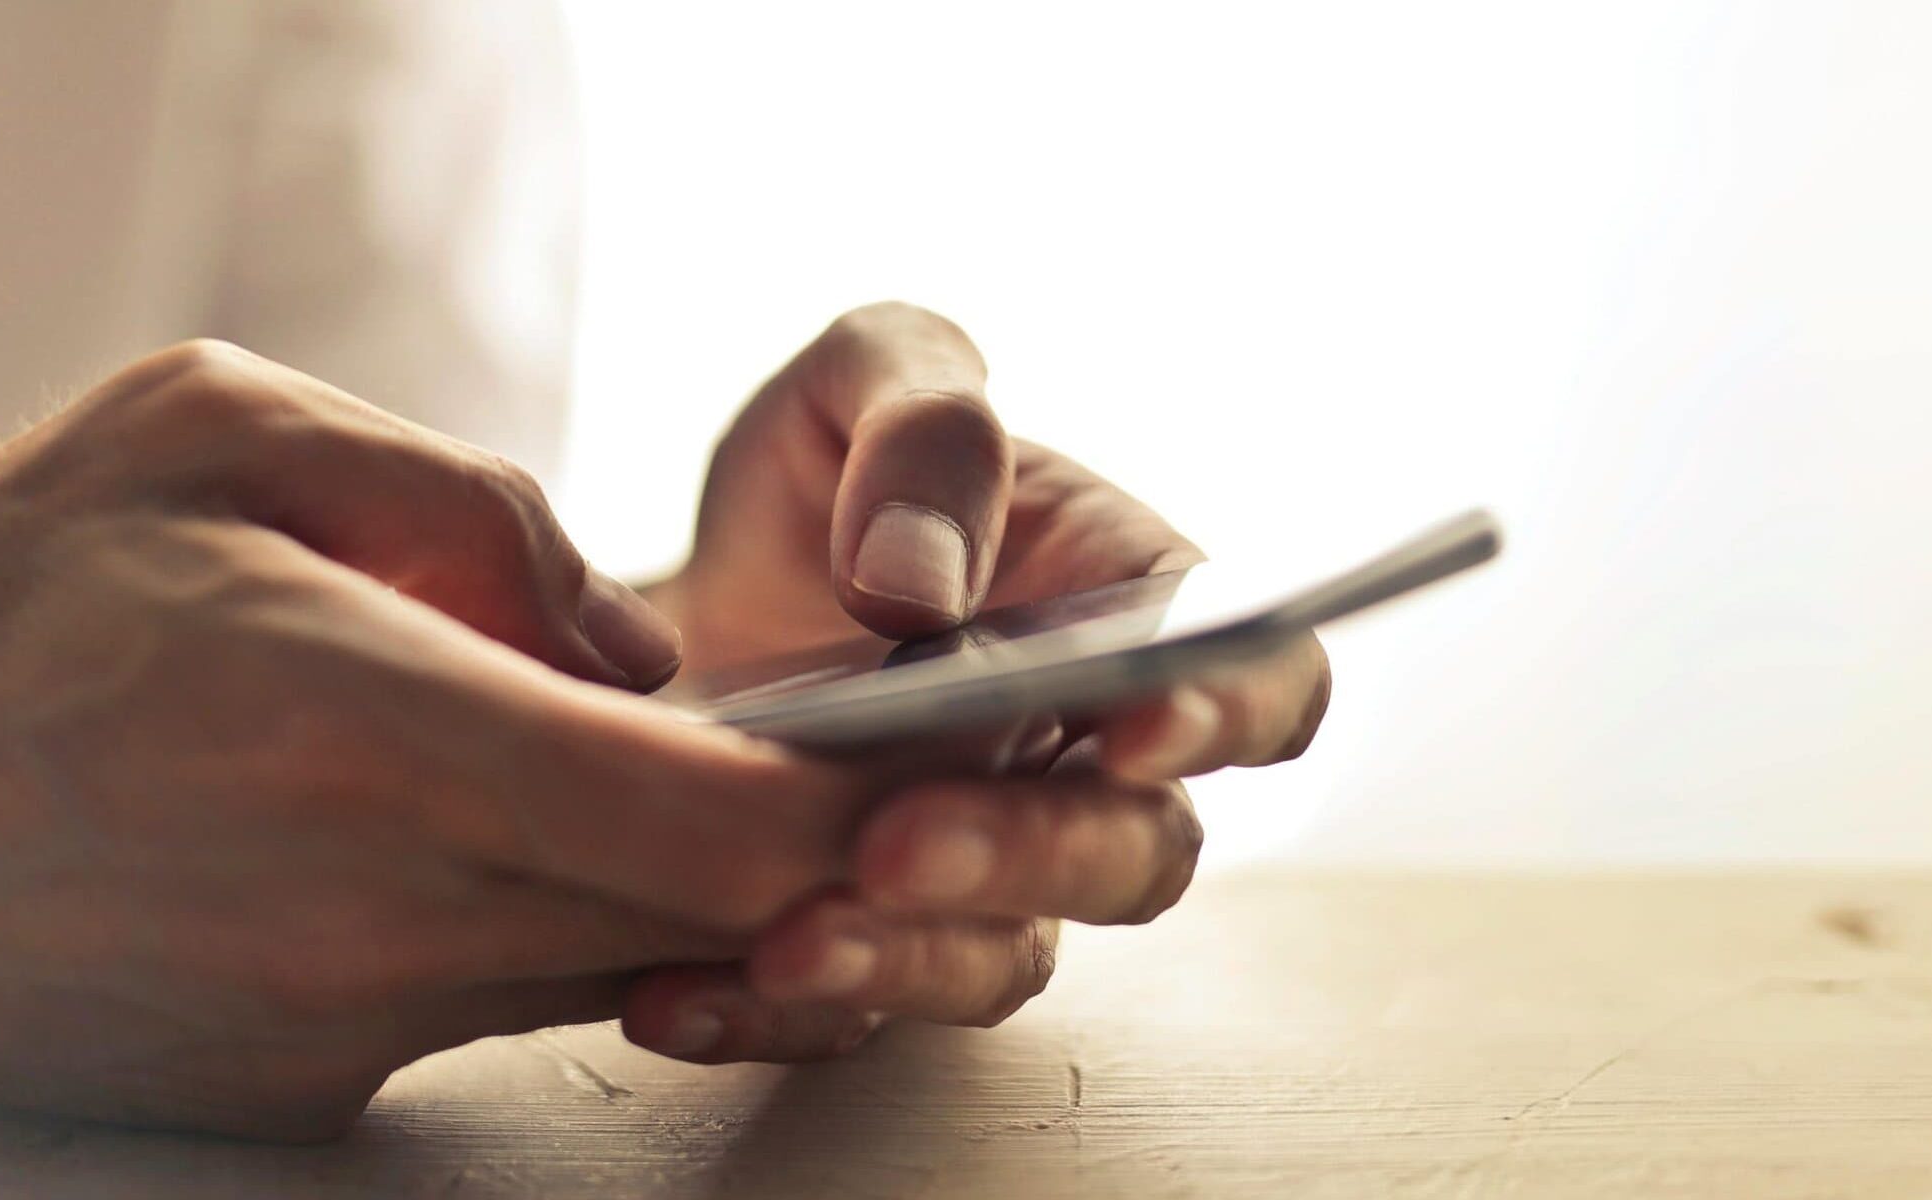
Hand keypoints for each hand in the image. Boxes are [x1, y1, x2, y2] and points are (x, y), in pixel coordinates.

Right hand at [0, 341, 878, 1139]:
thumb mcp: (219, 429)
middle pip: (705, 922)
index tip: (914, 754)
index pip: (727, 829)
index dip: (859, 805)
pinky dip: (522, 927)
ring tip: (601, 765)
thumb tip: (640, 645)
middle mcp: (374, 916)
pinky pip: (483, 1005)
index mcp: (372, 728)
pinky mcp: (290, 1092)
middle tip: (819, 754)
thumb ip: (476, 509)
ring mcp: (334, 1032)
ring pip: (608, 971)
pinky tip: (439, 838)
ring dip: (659, 883)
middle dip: (796, 847)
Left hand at [622, 304, 1331, 1061]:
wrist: (673, 598)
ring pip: (1004, 959)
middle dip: (1026, 855)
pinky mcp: (869, 947)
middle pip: (1134, 852)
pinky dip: (762, 1016)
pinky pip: (846, 1017)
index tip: (1134, 727)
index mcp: (1131, 613)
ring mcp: (983, 874)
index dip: (1228, 712)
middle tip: (896, 840)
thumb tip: (914, 588)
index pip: (1259, 679)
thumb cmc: (823, 477)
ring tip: (785, 943)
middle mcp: (1081, 767)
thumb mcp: (862, 380)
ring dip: (907, 962)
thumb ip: (922, 427)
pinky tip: (672, 995)